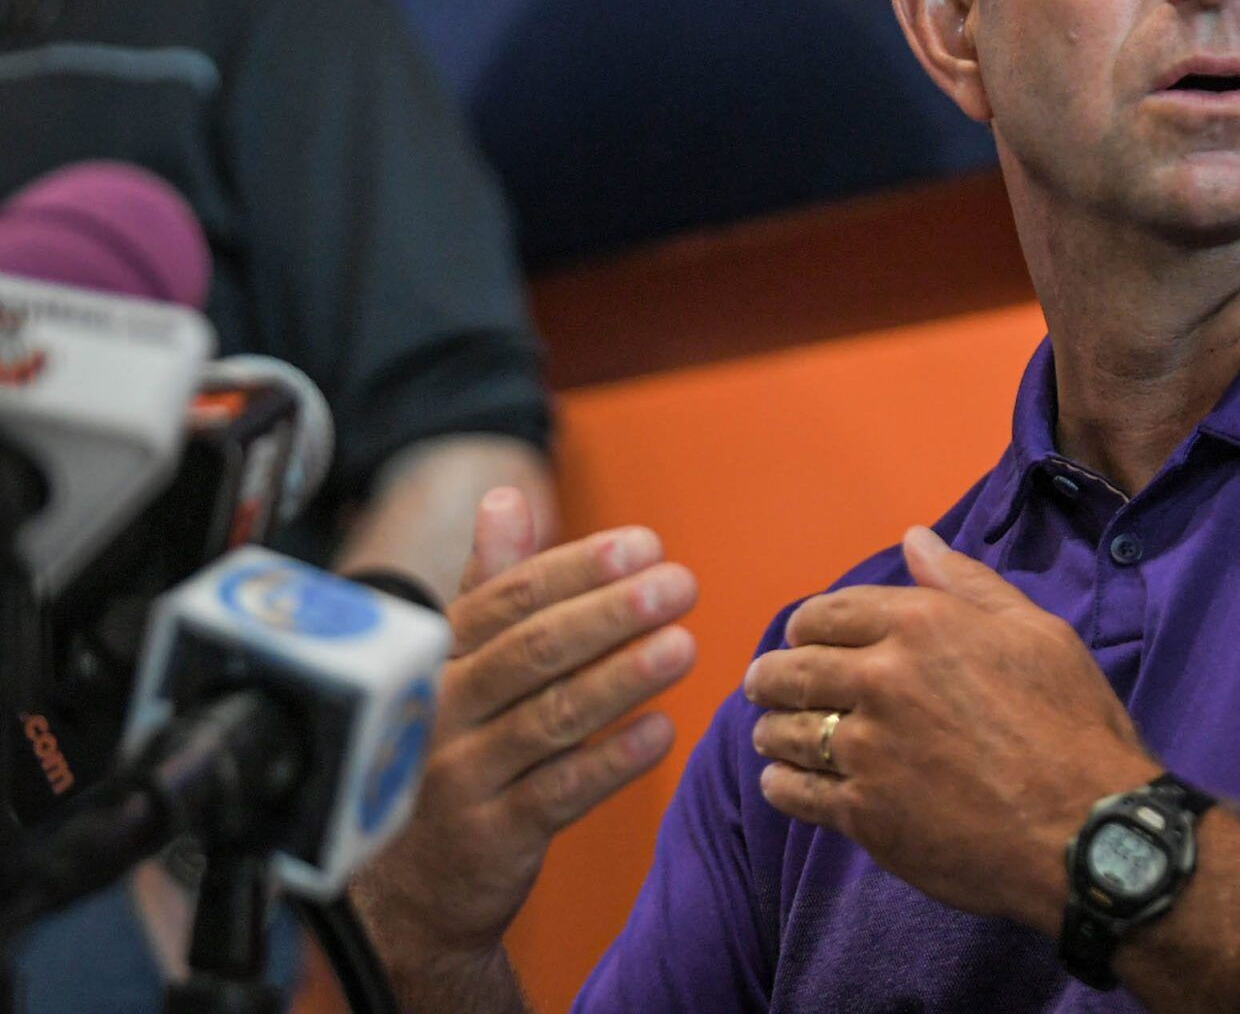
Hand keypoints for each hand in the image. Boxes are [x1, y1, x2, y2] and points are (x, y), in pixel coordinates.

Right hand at [355, 487, 696, 987]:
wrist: (409, 888)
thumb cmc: (451, 748)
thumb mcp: (457, 664)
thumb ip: (489, 583)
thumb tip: (507, 497)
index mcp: (440, 657)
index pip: (510, 597)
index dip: (579, 568)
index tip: (646, 544)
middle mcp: (445, 711)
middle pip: (533, 650)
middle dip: (610, 613)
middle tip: (678, 584)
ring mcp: (464, 776)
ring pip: (550, 717)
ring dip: (622, 678)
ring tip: (684, 645)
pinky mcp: (493, 837)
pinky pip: (559, 792)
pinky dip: (612, 760)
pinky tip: (661, 731)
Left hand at [744, 527, 1154, 930]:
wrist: (1087, 831)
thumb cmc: (1073, 724)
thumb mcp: (1036, 632)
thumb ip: (967, 583)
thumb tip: (913, 539)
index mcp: (922, 625)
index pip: (829, 613)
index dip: (806, 626)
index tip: (802, 639)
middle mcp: (882, 679)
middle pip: (794, 669)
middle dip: (772, 675)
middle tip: (766, 685)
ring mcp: (867, 751)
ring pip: (785, 731)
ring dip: (770, 728)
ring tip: (771, 733)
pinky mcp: (864, 814)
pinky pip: (796, 793)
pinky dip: (780, 784)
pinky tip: (783, 781)